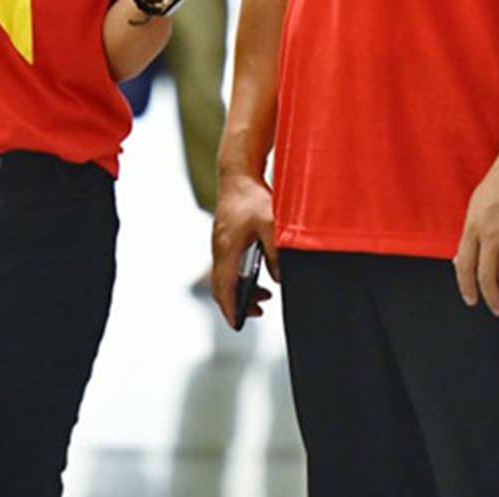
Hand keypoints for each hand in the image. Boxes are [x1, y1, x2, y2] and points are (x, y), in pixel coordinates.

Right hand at [210, 171, 278, 325]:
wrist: (238, 174)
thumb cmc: (253, 197)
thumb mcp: (272, 225)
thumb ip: (276, 254)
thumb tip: (279, 279)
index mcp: (227, 249)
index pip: (224, 288)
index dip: (230, 309)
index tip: (238, 324)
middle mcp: (219, 249)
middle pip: (221, 287)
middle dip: (237, 304)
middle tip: (258, 312)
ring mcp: (220, 243)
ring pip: (225, 277)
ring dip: (241, 290)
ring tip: (263, 297)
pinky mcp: (225, 238)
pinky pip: (229, 266)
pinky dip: (240, 277)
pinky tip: (259, 274)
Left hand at [454, 148, 498, 315]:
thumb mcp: (474, 206)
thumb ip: (469, 234)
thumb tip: (460, 258)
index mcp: (472, 228)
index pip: (465, 267)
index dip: (467, 288)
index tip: (471, 300)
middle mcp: (490, 236)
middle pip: (487, 278)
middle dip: (492, 299)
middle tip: (497, 308)